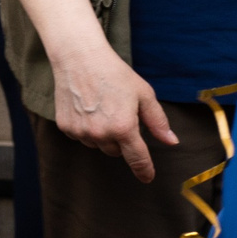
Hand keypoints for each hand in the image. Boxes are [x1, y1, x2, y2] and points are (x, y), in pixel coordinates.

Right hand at [52, 44, 178, 181]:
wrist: (79, 59)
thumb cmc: (115, 74)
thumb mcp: (144, 94)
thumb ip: (158, 121)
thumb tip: (171, 142)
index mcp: (124, 127)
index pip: (137, 158)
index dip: (144, 170)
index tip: (147, 178)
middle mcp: (100, 134)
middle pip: (116, 151)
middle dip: (122, 140)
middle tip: (120, 115)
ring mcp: (80, 132)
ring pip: (98, 145)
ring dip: (103, 135)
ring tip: (102, 109)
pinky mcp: (65, 127)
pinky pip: (81, 137)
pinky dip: (86, 129)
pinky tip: (87, 109)